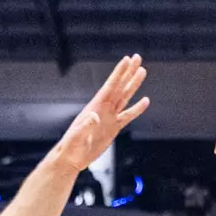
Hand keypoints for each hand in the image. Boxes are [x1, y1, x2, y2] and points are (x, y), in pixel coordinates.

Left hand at [52, 55, 150, 170]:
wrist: (72, 158)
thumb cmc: (71, 147)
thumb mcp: (77, 136)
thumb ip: (85, 126)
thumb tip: (94, 115)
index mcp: (95, 107)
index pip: (110, 86)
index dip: (119, 73)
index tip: (127, 59)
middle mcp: (104, 108)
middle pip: (119, 86)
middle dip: (128, 72)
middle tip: (138, 57)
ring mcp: (109, 117)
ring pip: (125, 97)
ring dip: (133, 84)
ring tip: (142, 71)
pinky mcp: (114, 128)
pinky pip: (128, 115)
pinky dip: (137, 108)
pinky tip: (145, 101)